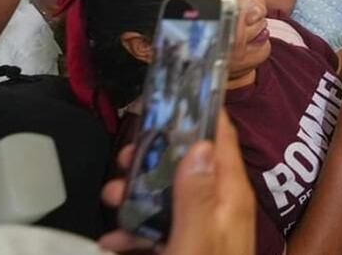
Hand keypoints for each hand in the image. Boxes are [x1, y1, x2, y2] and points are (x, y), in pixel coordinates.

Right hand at [99, 111, 255, 254]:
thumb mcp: (196, 238)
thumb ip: (197, 196)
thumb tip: (200, 144)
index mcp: (230, 194)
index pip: (221, 137)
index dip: (198, 114)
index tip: (169, 100)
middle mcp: (220, 204)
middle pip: (187, 163)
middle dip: (154, 156)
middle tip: (125, 156)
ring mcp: (204, 225)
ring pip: (170, 195)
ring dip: (138, 193)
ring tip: (111, 197)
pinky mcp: (188, 244)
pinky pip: (162, 226)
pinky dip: (136, 229)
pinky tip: (115, 239)